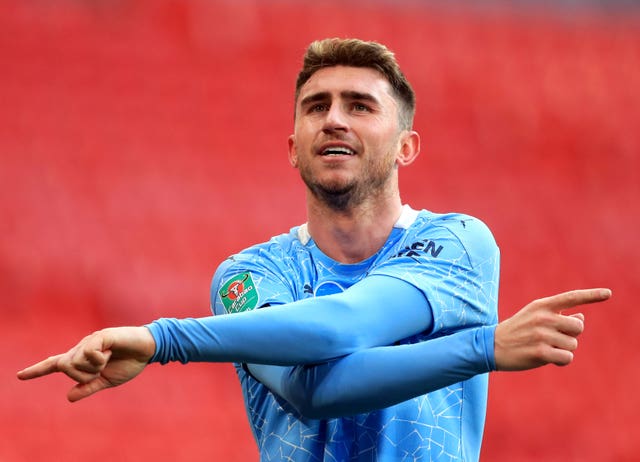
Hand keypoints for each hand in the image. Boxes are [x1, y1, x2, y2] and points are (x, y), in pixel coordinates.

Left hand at [17, 326, 155, 401]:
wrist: (148, 350)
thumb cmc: (129, 362)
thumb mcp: (107, 381)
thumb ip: (88, 387)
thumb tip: (68, 397)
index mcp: (83, 358)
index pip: (55, 364)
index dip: (37, 370)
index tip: (19, 376)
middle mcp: (82, 348)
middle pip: (64, 366)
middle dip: (81, 375)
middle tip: (100, 370)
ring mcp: (90, 341)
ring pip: (75, 361)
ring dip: (93, 368)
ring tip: (108, 360)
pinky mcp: (100, 337)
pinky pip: (88, 352)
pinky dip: (98, 358)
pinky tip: (109, 353)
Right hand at [494, 288, 611, 370]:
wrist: (492, 346)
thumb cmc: (517, 331)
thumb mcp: (534, 316)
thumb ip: (558, 315)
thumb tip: (581, 318)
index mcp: (541, 306)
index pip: (571, 297)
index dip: (591, 295)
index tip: (609, 293)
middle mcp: (543, 318)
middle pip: (578, 327)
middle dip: (571, 335)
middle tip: (554, 338)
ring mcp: (541, 335)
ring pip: (573, 344)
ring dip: (564, 349)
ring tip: (546, 348)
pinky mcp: (540, 352)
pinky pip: (567, 357)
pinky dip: (561, 360)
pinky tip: (548, 358)